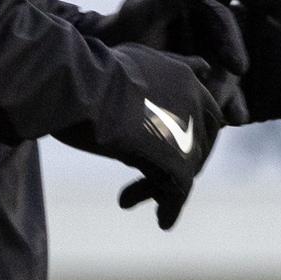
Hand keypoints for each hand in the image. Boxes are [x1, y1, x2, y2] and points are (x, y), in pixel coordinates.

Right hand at [53, 42, 227, 230]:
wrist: (75, 85)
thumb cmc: (89, 72)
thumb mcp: (140, 58)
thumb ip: (173, 65)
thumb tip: (205, 66)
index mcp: (185, 77)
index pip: (204, 114)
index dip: (184, 135)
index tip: (159, 148)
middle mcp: (194, 101)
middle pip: (198, 143)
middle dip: (175, 162)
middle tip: (143, 178)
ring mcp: (188, 131)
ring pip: (186, 168)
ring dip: (160, 187)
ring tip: (129, 198)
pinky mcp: (176, 160)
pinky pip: (179, 191)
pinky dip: (171, 208)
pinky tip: (162, 220)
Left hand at [77, 0, 248, 124]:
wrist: (97, 68)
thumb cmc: (118, 32)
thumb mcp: (144, 13)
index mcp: (194, 6)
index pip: (222, 23)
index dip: (232, 44)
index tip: (238, 68)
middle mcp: (202, 30)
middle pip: (226, 54)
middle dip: (228, 80)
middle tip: (220, 102)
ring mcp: (202, 55)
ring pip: (224, 76)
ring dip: (229, 97)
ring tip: (229, 119)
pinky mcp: (197, 80)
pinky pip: (215, 93)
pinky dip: (222, 107)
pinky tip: (230, 121)